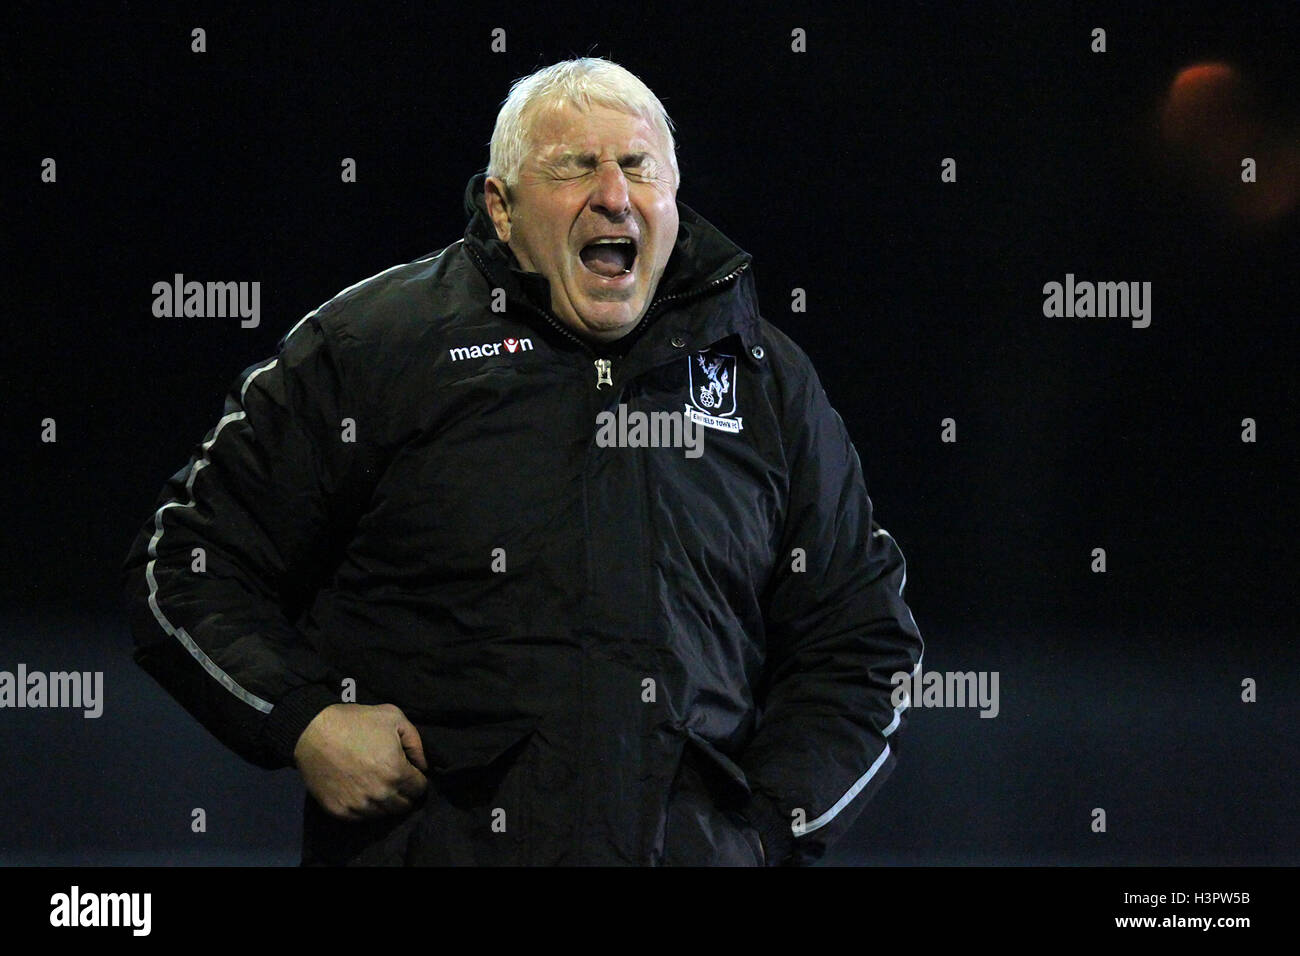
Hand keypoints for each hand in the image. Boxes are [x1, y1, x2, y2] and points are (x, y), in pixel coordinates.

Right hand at [292, 703, 428, 820]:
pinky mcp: (340, 811)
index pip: (420, 788)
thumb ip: (416, 742)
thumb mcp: (393, 717)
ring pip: (384, 814)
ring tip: (378, 786)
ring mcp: (359, 805)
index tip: (409, 772)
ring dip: (386, 802)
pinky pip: (362, 818)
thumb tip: (423, 765)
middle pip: (404, 805)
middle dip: (404, 793)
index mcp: (397, 772)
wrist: (312, 731)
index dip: (417, 779)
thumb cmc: (355, 721)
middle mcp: (381, 794)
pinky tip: (361, 792)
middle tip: (395, 780)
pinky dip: (366, 808)